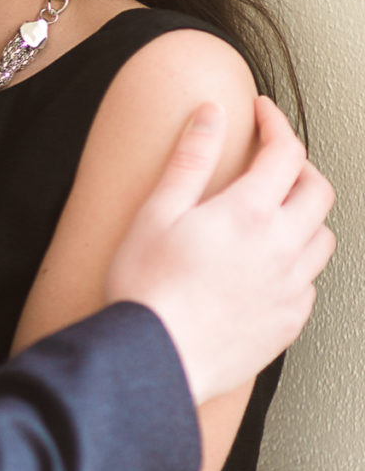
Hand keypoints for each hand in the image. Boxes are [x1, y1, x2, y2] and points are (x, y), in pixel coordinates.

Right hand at [107, 97, 334, 403]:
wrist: (156, 357)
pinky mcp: (289, 321)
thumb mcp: (156, 213)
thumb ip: (190, 160)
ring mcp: (291, 286)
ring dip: (304, 219)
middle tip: (272, 164)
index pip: (284, 151)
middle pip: (318, 191)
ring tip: (273, 220)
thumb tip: (212, 114)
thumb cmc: (146, 287)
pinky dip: (295, 267)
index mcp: (249, 213)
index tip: (260, 113)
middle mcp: (283, 245)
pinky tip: (265, 271)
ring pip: (323, 238)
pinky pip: (309, 284)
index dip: (274, 123)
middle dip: (299, 168)